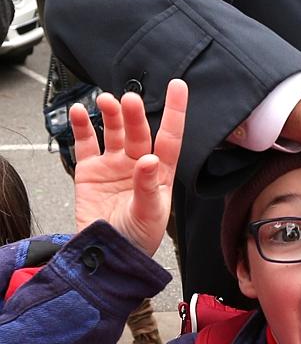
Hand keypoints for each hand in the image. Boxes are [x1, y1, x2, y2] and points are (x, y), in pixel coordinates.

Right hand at [71, 79, 187, 254]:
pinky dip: (81, 126)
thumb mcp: (148, 215)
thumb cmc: (136, 239)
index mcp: (160, 173)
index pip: (170, 137)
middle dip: (134, 114)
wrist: (104, 257)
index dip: (175, 111)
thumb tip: (151, 160)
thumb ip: (148, 187)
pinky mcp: (89, 170)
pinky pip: (86, 143)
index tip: (178, 86)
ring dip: (110, 114)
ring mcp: (113, 165)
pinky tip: (78, 111)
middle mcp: (137, 163)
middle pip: (138, 131)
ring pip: (113, 131)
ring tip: (105, 101)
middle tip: (128, 100)